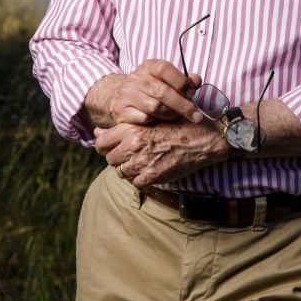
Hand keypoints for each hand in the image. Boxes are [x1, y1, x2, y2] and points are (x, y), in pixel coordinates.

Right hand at [84, 60, 203, 126]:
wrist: (118, 96)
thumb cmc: (149, 88)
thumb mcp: (165, 79)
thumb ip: (183, 80)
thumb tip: (197, 80)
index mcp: (149, 66)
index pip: (165, 69)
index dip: (181, 82)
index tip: (192, 93)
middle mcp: (136, 78)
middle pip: (163, 92)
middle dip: (183, 105)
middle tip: (196, 115)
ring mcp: (127, 94)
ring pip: (155, 107)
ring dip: (170, 114)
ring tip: (177, 116)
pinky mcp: (122, 111)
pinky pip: (144, 119)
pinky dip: (155, 121)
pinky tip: (159, 120)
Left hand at [94, 120, 228, 187]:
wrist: (204, 139)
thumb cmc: (180, 124)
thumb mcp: (152, 118)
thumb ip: (124, 126)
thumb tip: (97, 131)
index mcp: (132, 129)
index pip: (101, 142)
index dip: (103, 144)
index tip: (110, 145)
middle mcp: (133, 146)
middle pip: (110, 158)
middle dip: (118, 157)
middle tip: (131, 153)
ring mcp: (142, 163)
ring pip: (121, 172)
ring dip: (128, 168)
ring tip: (142, 161)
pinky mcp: (152, 177)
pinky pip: (135, 182)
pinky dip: (140, 178)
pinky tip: (150, 169)